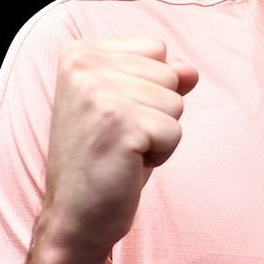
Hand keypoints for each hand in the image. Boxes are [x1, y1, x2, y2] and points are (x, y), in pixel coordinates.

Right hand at [40, 36, 199, 260]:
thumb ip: (157, 79)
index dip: (149, 87)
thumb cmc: (101, 160)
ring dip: (158, 134)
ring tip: (123, 151)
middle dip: (156, 112)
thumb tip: (191, 71)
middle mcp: (84, 66)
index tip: (116, 116)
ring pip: (175, 103)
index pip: (156, 48)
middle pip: (169, 74)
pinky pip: (175, 131)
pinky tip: (128, 164)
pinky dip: (161, 154)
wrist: (73, 215)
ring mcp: (100, 94)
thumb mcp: (128, 107)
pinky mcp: (121, 124)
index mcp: (79, 53)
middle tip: (119, 138)